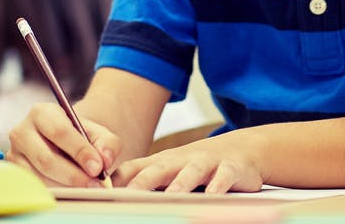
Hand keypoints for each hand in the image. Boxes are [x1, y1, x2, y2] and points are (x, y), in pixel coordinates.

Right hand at [6, 102, 120, 186]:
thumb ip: (107, 143)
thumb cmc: (81, 137)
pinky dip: (56, 192)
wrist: (64, 145)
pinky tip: (72, 191)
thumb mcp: (98, 133)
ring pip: (40, 178)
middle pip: (46, 159)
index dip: (80, 151)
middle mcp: (21, 132)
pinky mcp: (15, 175)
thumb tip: (105, 160)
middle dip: (74, 175)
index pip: (59, 132)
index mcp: (41, 113)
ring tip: (87, 188)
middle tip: (95, 184)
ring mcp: (14, 155)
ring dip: (66, 187)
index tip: (98, 167)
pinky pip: (35, 189)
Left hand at [112, 132, 262, 193]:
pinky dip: (219, 184)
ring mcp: (206, 162)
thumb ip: (143, 180)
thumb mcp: (169, 170)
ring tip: (173, 196)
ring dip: (182, 182)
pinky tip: (213, 194)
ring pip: (192, 171)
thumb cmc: (197, 164)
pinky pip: (224, 175)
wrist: (242, 149)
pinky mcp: (230, 167)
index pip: (134, 169)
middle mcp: (181, 160)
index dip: (118, 181)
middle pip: (159, 169)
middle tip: (130, 195)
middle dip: (144, 182)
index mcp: (162, 163)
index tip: (102, 193)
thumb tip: (109, 194)